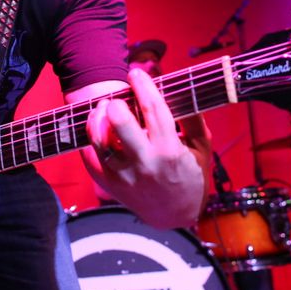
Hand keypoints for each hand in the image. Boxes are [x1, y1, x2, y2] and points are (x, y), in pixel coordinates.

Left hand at [84, 69, 204, 228]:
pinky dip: (89, 141)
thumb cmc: (191, 176)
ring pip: (100, 141)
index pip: (154, 110)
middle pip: (121, 125)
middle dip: (116, 103)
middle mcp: (145, 164)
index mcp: (170, 152)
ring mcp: (124, 176)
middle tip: (116, 98)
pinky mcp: (110, 185)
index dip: (143, 86)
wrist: (175, 216)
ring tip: (102, 109)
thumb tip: (182, 88)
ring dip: (97, 119)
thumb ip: (193, 118)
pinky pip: (90, 159)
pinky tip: (96, 129)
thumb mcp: (201, 147)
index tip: (135, 73)